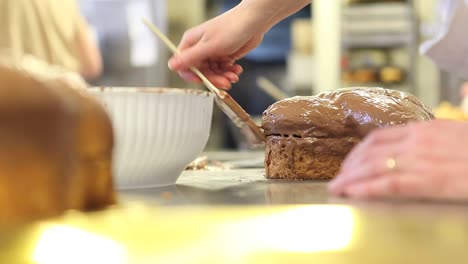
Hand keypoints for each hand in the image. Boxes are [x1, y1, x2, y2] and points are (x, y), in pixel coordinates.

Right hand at [168, 6, 265, 88]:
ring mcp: (212, 52)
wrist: (253, 22)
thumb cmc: (231, 28)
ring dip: (223, 76)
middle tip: (225, 82)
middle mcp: (200, 48)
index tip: (203, 81)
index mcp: (191, 43)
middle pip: (201, 72)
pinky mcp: (224, 56)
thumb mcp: (209, 46)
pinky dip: (230, 72)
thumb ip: (190, 58)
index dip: (192, 75)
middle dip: (213, 78)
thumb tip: (170, 66)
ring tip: (234, 75)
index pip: (184, 66)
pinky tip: (237, 69)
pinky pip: (223, 70)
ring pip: (213, 72)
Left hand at [328, 120, 467, 200]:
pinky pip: (391, 184)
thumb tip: (435, 128)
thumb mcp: (460, 134)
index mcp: (426, 128)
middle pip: (370, 152)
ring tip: (337, 189)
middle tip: (338, 179)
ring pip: (374, 167)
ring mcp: (424, 159)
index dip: (358, 151)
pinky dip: (368, 188)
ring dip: (351, 179)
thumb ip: (438, 136)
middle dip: (349, 167)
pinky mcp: (431, 180)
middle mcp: (420, 140)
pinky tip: (354, 194)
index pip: (379, 137)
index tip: (349, 163)